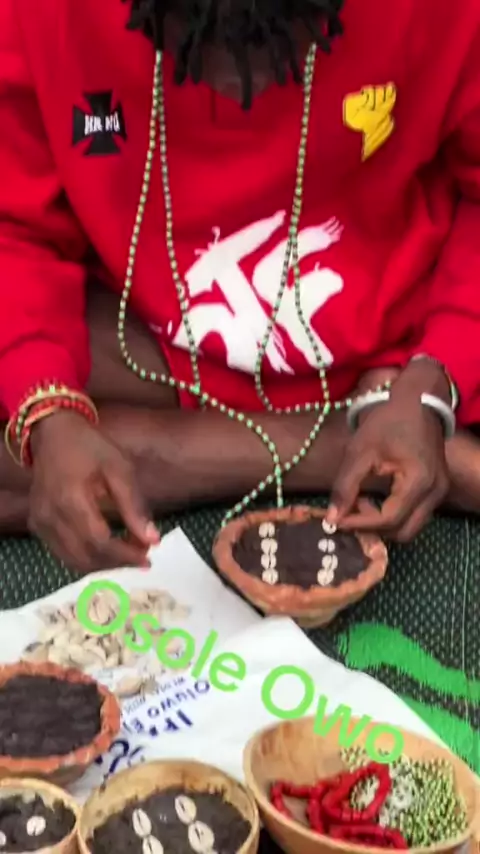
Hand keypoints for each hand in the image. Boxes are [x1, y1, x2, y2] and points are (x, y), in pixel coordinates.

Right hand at [28, 411, 158, 571]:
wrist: (53, 434)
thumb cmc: (90, 448)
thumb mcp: (119, 468)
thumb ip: (133, 506)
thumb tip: (152, 540)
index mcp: (71, 499)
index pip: (99, 542)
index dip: (124, 555)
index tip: (148, 558)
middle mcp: (50, 516)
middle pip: (85, 556)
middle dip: (116, 562)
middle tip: (140, 556)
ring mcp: (39, 522)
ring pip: (72, 559)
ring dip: (102, 563)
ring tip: (126, 554)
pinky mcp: (36, 525)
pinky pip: (61, 552)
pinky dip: (85, 557)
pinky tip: (104, 549)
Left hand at [328, 363, 449, 540]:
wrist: (417, 400)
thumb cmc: (387, 420)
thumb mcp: (360, 451)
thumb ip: (345, 487)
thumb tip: (332, 519)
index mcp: (419, 482)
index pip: (388, 520)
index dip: (359, 524)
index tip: (335, 520)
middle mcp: (435, 493)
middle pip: (403, 533)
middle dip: (373, 530)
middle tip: (348, 514)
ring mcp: (439, 493)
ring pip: (410, 528)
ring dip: (383, 524)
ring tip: (359, 504)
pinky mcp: (435, 490)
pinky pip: (414, 515)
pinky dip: (393, 516)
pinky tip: (373, 500)